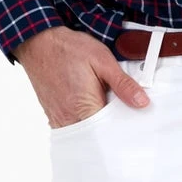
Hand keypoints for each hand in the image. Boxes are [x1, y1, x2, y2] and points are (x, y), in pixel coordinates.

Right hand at [13, 26, 150, 128]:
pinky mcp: (54, 118)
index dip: (125, 130)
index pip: (110, 133)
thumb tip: (142, 102)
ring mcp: (59, 120)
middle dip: (113, 131)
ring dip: (99, 128)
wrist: (39, 43)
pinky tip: (94, 111)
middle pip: (98, 138)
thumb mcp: (102, 60)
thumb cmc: (68, 49)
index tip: (135, 124)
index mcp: (84, 108)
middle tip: (124, 116)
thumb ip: (123, 84)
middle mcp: (69, 119)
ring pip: (85, 135)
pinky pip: (74, 130)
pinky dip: (86, 125)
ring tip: (109, 112)